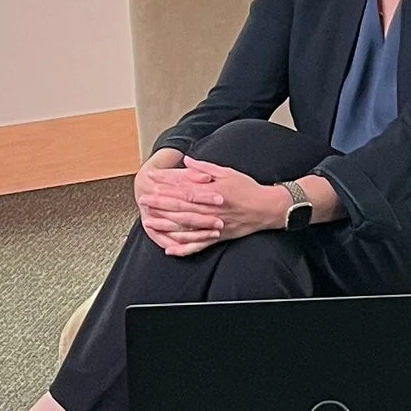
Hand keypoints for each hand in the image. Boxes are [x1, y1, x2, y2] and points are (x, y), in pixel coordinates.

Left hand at [136, 154, 287, 256]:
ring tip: (149, 222)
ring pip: (185, 226)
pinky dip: (184, 248)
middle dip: (159, 203)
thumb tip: (187, 160)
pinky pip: (198, 244)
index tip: (152, 179)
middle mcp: (209, 208)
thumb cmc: (248, 188)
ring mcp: (212, 224)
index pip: (183, 186)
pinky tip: (169, 250)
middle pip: (180, 206)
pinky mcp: (218, 236)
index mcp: (211, 191)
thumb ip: (204, 167)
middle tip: (143, 200)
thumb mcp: (227, 172)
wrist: (267, 208)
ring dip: (165, 224)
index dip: (165, 183)